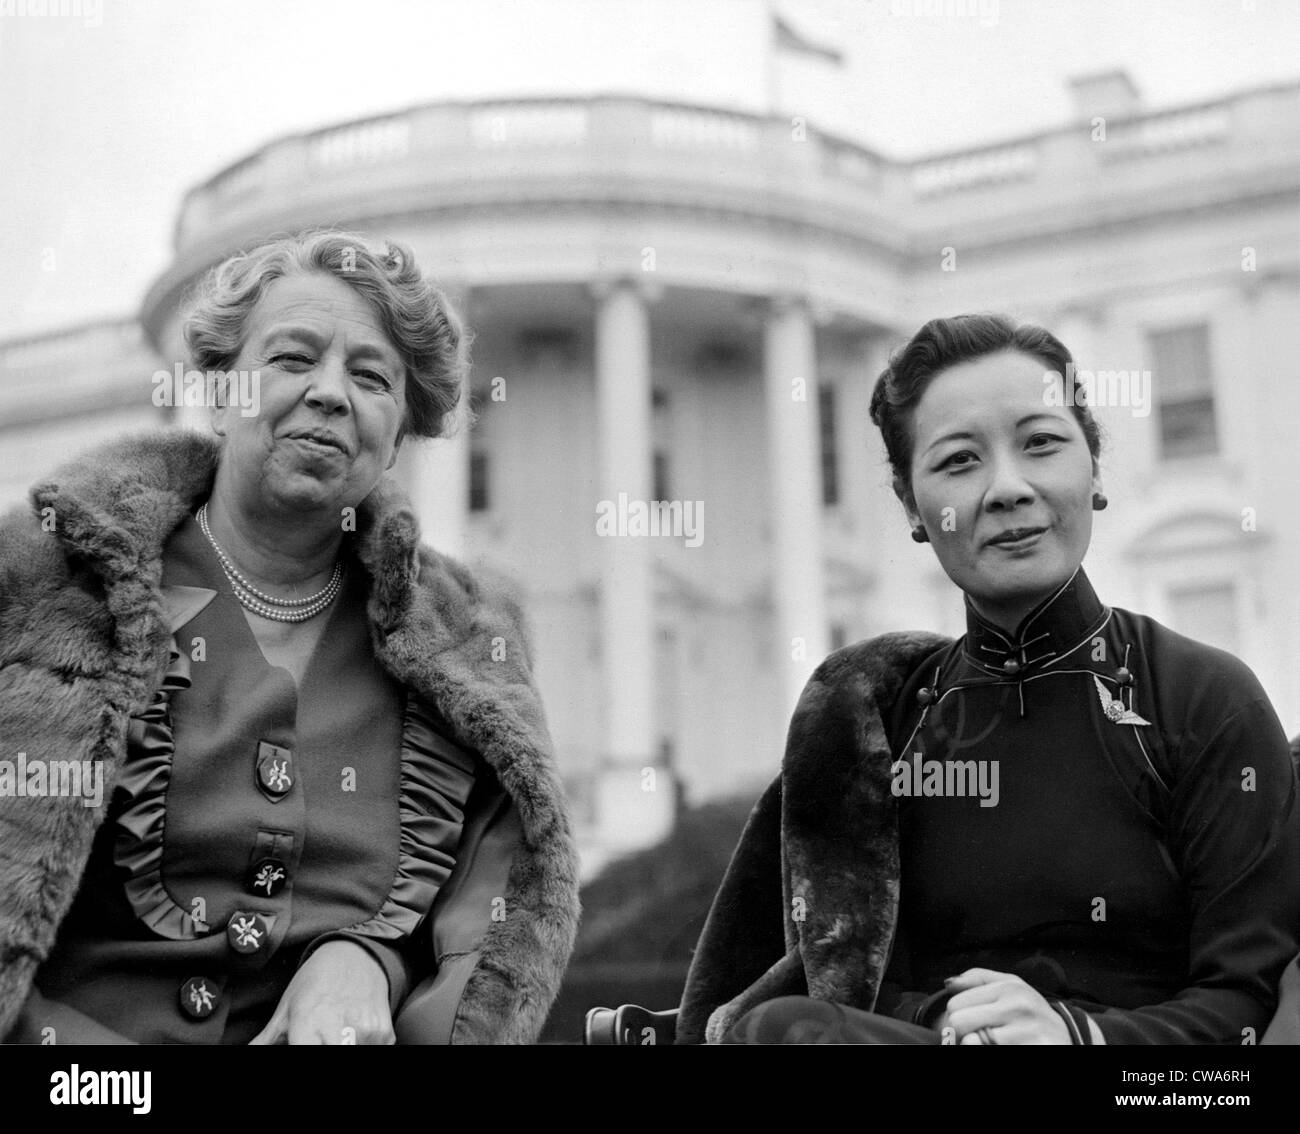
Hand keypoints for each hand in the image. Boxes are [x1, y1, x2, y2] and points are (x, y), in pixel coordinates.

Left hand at [249, 940, 394, 1044]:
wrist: (356, 954)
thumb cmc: (314, 982)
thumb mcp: (285, 1009)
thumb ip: (263, 1041)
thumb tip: (242, 1052)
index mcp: (308, 1024)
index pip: (306, 1054)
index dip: (302, 1051)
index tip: (303, 1045)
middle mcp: (338, 1028)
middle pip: (332, 1054)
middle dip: (324, 1049)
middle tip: (319, 1039)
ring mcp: (365, 1031)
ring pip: (353, 1055)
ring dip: (345, 1048)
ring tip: (335, 1034)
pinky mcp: (384, 1033)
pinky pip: (373, 1051)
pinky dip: (363, 1047)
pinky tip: (354, 1033)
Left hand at [935, 968, 1070, 1044]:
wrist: (1070, 1038)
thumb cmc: (1031, 1013)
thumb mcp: (1011, 987)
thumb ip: (977, 979)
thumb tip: (947, 983)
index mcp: (1010, 988)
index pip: (955, 1005)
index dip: (958, 1016)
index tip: (973, 1022)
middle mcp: (1019, 1008)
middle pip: (958, 1023)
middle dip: (963, 1033)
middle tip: (979, 1037)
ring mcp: (1027, 1034)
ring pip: (971, 1043)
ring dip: (976, 1046)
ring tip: (994, 1044)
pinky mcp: (1033, 1051)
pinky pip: (988, 1052)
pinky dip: (990, 1053)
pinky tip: (1006, 1049)